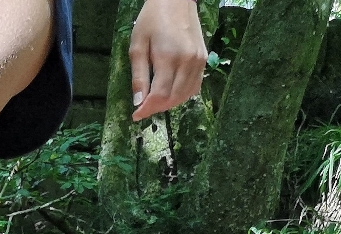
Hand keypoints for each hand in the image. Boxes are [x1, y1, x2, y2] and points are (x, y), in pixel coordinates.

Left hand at [130, 0, 207, 121]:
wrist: (176, 0)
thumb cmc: (152, 20)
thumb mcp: (138, 46)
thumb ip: (139, 76)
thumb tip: (138, 102)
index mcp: (169, 57)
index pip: (160, 95)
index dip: (147, 109)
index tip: (136, 116)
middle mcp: (188, 61)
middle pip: (174, 98)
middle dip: (157, 108)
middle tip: (143, 109)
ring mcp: (199, 61)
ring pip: (186, 94)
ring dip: (170, 103)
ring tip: (155, 102)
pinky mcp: (204, 59)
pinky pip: (195, 85)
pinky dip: (182, 95)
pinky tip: (170, 93)